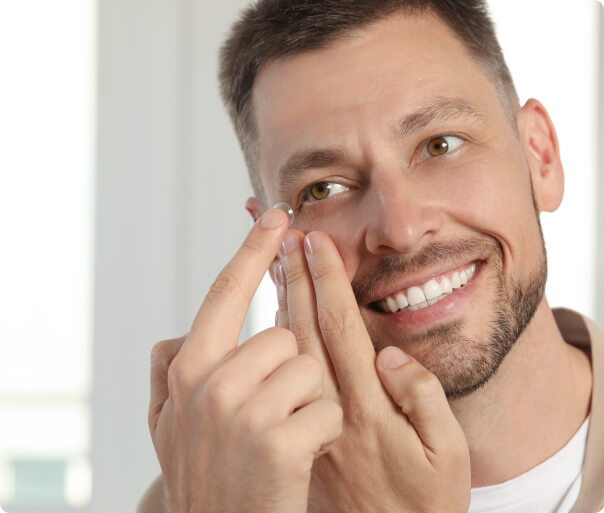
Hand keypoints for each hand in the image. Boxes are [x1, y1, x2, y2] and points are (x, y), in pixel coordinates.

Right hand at [148, 209, 342, 512]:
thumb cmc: (204, 478)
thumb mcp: (168, 426)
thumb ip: (166, 375)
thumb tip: (174, 335)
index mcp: (187, 367)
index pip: (226, 292)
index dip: (254, 250)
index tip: (278, 216)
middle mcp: (208, 381)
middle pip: (282, 335)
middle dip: (288, 372)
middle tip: (268, 416)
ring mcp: (242, 411)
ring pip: (310, 368)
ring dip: (306, 403)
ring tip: (280, 437)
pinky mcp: (278, 441)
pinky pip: (327, 407)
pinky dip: (322, 432)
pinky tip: (297, 458)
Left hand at [276, 230, 470, 512]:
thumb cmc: (423, 503)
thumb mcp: (447, 456)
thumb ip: (423, 401)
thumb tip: (392, 356)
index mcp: (368, 406)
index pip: (340, 328)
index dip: (328, 280)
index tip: (315, 241)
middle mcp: (333, 408)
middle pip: (307, 330)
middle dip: (296, 278)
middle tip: (286, 236)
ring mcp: (313, 419)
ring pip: (290, 351)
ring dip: (284, 302)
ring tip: (276, 262)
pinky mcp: (304, 429)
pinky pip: (287, 375)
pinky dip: (279, 340)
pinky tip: (277, 316)